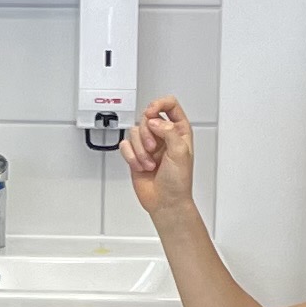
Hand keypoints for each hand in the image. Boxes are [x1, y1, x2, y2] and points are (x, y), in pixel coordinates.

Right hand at [120, 98, 198, 218]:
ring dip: (140, 150)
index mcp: (179, 131)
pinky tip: (141, 166)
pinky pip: (125, 145)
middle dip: (146, 134)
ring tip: (150, 163)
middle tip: (153, 149)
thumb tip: (154, 121)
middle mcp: (163, 135)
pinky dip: (131, 157)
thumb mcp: (180, 153)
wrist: (166, 202)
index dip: (158, 104)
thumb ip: (169, 131)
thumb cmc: (178, 182)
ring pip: (134, 132)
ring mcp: (148, 144)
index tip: (151, 113)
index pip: (169, 105)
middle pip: (147, 118)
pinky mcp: (135, 154)